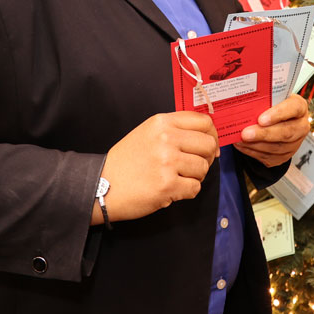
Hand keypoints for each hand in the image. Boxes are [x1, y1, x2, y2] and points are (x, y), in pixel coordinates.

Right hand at [97, 112, 218, 222]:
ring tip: (178, 178)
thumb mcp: (148, 133)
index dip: (212, 135)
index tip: (209, 146)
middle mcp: (166, 138)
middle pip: (208, 144)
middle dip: (206, 157)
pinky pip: (195, 188)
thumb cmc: (126, 161)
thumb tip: (208, 138)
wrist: (102, 184)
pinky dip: (187, 191)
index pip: (204, 121)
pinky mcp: (167, 185)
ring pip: (203, 167)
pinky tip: (173, 189)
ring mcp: (167, 162)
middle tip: (193, 166)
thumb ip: (175, 129)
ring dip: (195, 176)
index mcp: (162, 122)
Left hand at [235, 94, 309, 166]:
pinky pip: (269, 157)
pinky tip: (242, 145)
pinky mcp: (284, 156)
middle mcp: (301, 126)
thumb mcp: (272, 97)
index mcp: (300, 107)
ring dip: (256, 145)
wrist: (277, 119)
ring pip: (276, 148)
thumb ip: (264, 99)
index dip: (278, 114)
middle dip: (263, 134)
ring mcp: (295, 143)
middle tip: (245, 134)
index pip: (293, 108)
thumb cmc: (273, 105)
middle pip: (286, 132)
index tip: (261, 119)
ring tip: (240, 139)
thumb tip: (245, 101)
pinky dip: (253, 152)